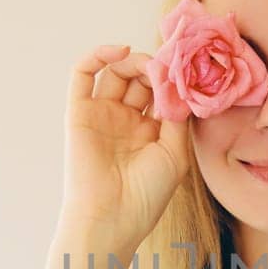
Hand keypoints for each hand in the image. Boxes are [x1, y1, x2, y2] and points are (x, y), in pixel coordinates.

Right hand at [58, 43, 191, 254]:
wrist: (112, 217)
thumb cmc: (147, 194)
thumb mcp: (176, 152)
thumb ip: (178, 115)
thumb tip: (179, 79)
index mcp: (150, 130)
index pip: (161, 92)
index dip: (173, 78)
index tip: (188, 68)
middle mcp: (125, 119)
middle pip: (140, 78)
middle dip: (156, 68)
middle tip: (169, 67)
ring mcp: (102, 113)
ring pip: (116, 71)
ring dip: (135, 61)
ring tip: (151, 66)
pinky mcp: (79, 111)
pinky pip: (82, 74)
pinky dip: (98, 55)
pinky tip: (122, 51)